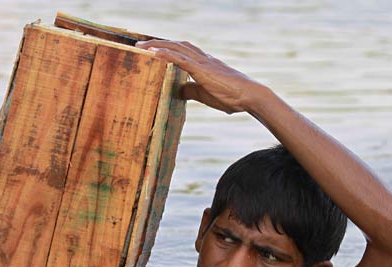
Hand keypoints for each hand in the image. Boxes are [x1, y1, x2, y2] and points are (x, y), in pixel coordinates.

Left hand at [136, 39, 261, 113]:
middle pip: (177, 45)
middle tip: (141, 46)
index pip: (184, 51)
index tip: (153, 49)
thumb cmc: (234, 98)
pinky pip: (180, 58)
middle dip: (158, 43)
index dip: (168, 48)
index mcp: (206, 65)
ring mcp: (203, 63)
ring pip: (176, 48)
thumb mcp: (207, 95)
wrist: (250, 96)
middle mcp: (204, 59)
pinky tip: (153, 53)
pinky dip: (166, 54)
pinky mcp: (202, 70)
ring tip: (141, 47)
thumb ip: (192, 91)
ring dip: (157, 45)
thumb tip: (178, 91)